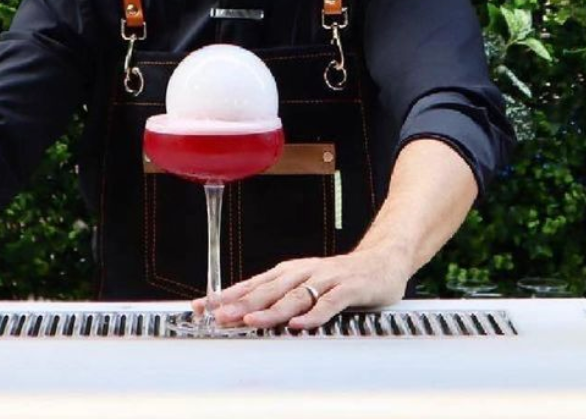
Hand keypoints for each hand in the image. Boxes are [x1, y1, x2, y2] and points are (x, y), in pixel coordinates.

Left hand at [197, 247, 408, 330]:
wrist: (382, 261)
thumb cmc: (339, 278)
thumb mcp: (306, 285)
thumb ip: (280, 298)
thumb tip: (244, 312)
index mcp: (290, 272)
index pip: (253, 284)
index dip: (228, 295)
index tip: (203, 306)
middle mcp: (304, 272)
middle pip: (268, 289)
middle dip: (241, 303)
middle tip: (218, 316)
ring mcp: (326, 278)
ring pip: (294, 295)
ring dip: (271, 309)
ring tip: (251, 321)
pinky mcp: (349, 288)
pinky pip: (329, 303)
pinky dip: (314, 313)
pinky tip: (300, 324)